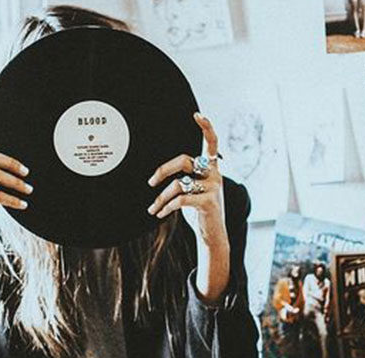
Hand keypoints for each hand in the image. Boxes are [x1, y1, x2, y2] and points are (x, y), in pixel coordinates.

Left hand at [146, 113, 226, 247]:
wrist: (213, 236)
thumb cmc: (199, 211)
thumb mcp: (193, 190)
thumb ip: (185, 177)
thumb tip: (159, 173)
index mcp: (211, 169)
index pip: (212, 144)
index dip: (206, 128)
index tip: (197, 115)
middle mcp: (214, 175)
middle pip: (184, 161)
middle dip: (163, 170)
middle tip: (150, 182)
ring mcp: (213, 188)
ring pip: (178, 184)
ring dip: (161, 197)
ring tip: (153, 208)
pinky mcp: (208, 203)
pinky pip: (180, 199)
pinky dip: (166, 206)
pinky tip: (160, 213)